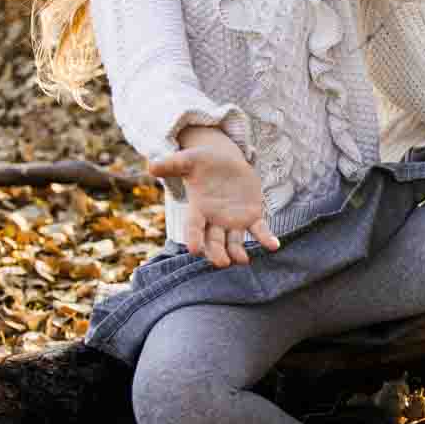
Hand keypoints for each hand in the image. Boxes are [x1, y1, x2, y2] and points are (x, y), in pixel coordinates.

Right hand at [147, 129, 278, 266]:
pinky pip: (259, 230)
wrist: (225, 162)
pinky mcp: (252, 216)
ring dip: (238, 252)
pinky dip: (266, 238)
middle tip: (221, 263)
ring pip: (235, 242)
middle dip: (217, 253)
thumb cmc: (203, 162)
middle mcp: (215, 220)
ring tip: (243, 260)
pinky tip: (274, 245)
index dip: (194, 238)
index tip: (193, 250)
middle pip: (214, 241)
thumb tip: (150, 166)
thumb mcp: (188, 160)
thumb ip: (172, 164)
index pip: (194, 227)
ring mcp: (234, 220)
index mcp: (198, 209)